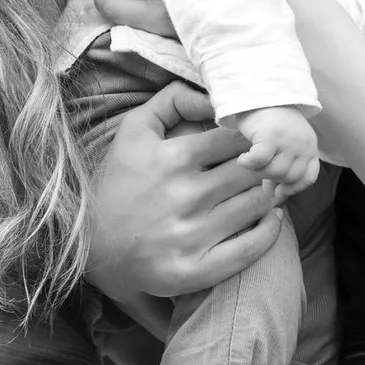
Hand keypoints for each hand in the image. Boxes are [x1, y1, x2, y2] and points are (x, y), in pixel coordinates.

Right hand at [87, 83, 286, 301]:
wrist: (94, 248)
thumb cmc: (121, 182)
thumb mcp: (134, 131)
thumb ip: (172, 100)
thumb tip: (213, 94)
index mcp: (172, 159)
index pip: (237, 138)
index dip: (252, 138)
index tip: (253, 143)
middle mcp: (184, 196)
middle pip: (253, 170)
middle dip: (264, 164)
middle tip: (267, 166)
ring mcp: (191, 236)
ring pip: (258, 204)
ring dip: (270, 194)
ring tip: (266, 188)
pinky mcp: (196, 270)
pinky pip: (252, 247)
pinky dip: (270, 230)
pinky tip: (269, 218)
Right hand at [227, 105, 319, 191]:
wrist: (261, 92)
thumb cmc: (270, 122)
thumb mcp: (284, 144)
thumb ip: (282, 166)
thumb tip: (272, 194)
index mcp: (310, 147)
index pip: (308, 177)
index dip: (293, 188)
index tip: (277, 190)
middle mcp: (303, 144)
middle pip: (290, 178)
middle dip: (273, 179)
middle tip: (259, 171)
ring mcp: (289, 140)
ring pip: (275, 172)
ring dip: (260, 172)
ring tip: (251, 162)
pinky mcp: (271, 135)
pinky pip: (259, 160)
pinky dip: (249, 163)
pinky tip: (243, 159)